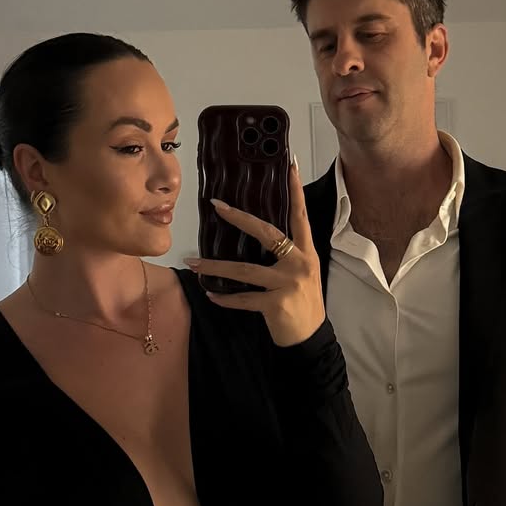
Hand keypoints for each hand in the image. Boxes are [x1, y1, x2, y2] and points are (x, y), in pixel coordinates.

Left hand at [184, 162, 324, 347]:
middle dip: (240, 218)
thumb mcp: (302, 274)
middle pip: (267, 233)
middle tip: (218, 205)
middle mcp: (299, 263)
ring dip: (216, 266)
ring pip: (245, 270)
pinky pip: (243, 298)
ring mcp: (288, 284)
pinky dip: (225, 298)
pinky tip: (210, 294)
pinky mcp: (276, 304)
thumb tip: (261, 237)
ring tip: (193, 262)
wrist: (312, 339)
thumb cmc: (303, 304)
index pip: (300, 216)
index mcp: (306, 252)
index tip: (289, 166)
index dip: (295, 191)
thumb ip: (287, 256)